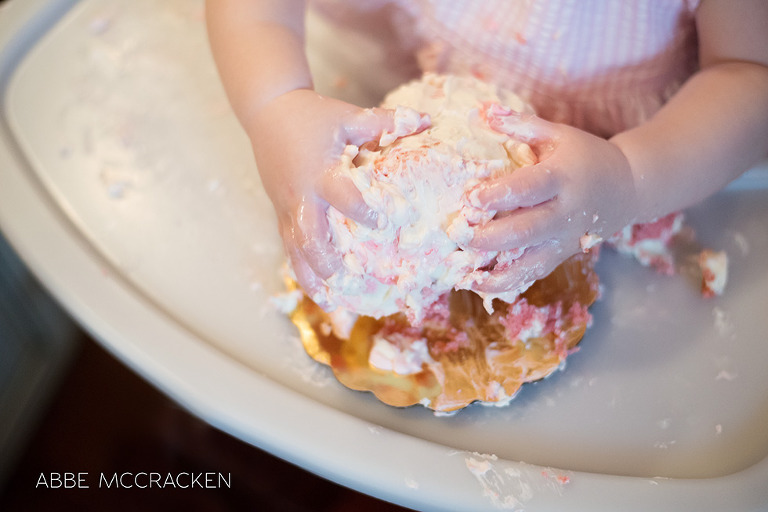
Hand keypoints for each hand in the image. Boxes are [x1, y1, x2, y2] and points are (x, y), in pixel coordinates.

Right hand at [248, 89, 396, 302]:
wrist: (267, 112)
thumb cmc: (312, 115)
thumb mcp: (348, 116)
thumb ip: (384, 123)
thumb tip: (427, 121)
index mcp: (321, 171)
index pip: (341, 194)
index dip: (362, 210)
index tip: (384, 223)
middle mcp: (302, 195)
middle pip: (310, 235)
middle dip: (326, 262)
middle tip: (348, 284)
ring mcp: (288, 207)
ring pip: (295, 249)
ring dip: (311, 277)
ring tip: (328, 303)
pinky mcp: (281, 213)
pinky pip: (289, 247)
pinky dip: (301, 271)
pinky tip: (316, 291)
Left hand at [467, 107, 638, 293]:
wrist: (628, 187)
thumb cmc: (584, 156)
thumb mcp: (558, 135)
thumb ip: (521, 126)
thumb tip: (482, 112)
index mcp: (563, 177)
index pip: (530, 189)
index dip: (500, 195)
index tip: (470, 200)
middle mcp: (566, 212)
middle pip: (527, 230)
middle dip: (492, 237)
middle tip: (459, 236)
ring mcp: (566, 239)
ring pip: (531, 262)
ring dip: (497, 273)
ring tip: (466, 276)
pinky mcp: (563, 256)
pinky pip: (535, 274)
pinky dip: (509, 284)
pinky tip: (479, 285)